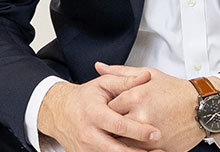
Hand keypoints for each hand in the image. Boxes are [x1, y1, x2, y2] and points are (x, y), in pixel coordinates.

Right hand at [37, 70, 163, 151]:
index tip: (156, 133)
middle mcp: (89, 134)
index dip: (138, 130)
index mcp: (94, 114)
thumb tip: (146, 77)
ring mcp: (86, 149)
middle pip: (116, 149)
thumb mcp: (103, 84)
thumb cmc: (85, 97)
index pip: (119, 125)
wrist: (59, 112)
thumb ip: (125, 81)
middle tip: (160, 150)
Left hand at [95, 63, 203, 151]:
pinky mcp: (157, 147)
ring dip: (120, 138)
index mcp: (137, 95)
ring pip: (122, 142)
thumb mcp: (149, 74)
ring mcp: (148, 134)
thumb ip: (121, 73)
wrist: (201, 107)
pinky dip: (133, 147)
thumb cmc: (174, 90)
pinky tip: (134, 140)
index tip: (107, 109)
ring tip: (122, 132)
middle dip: (111, 126)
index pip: (109, 106)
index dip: (106, 108)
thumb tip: (99, 67)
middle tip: (109, 124)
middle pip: (113, 127)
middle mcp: (141, 115)